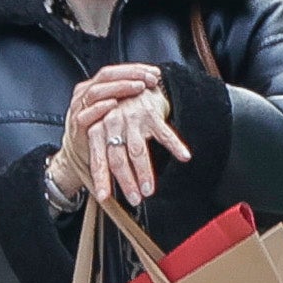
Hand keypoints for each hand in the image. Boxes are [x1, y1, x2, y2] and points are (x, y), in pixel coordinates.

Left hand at [54, 62, 192, 206]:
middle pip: (117, 157)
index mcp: (99, 129)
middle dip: (126, 181)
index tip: (104, 197)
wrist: (137, 83)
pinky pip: (164, 134)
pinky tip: (184, 157)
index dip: (101, 178)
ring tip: (149, 190)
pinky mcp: (151, 113)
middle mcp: (113, 123)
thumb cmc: (121, 112)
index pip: (99, 158)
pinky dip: (175, 146)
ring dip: (144, 173)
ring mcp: (132, 119)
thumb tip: (104, 183)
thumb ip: (104, 151)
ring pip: (137, 150)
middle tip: (134, 199)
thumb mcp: (105, 129)